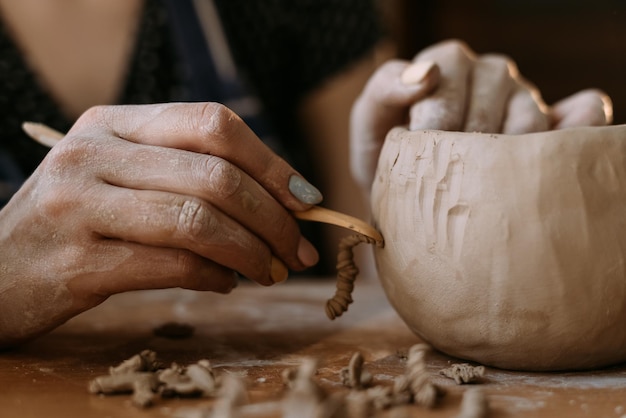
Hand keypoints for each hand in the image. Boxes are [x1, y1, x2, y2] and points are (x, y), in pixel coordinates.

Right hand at [0, 102, 320, 345]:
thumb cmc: (74, 223)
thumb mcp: (120, 179)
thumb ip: (188, 178)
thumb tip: (281, 204)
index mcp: (112, 124)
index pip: (212, 124)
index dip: (270, 162)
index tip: (306, 198)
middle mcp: (93, 155)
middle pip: (216, 176)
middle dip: (274, 218)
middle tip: (299, 250)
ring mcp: (79, 206)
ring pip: (198, 221)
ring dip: (252, 252)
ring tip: (271, 271)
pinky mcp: (78, 263)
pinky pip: (172, 265)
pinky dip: (214, 277)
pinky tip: (226, 283)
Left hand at [350, 39, 612, 192]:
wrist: (412, 192)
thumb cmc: (388, 154)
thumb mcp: (370, 123)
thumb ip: (384, 89)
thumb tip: (424, 75)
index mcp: (447, 62)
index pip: (446, 84)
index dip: (433, 125)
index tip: (424, 158)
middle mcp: (489, 73)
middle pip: (487, 106)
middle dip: (463, 150)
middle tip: (450, 181)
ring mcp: (524, 96)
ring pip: (529, 119)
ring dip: (504, 157)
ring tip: (482, 183)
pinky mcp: (551, 123)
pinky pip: (579, 116)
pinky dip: (571, 134)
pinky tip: (548, 157)